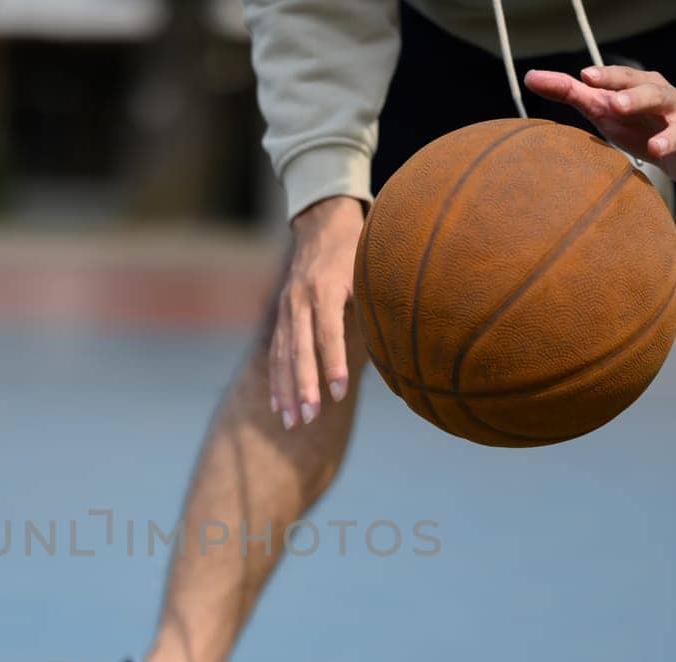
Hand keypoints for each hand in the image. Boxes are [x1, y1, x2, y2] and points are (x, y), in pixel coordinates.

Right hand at [272, 196, 363, 427]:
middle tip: (310, 417)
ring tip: (293, 423)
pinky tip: (279, 406)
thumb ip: (377, 300)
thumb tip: (400, 342)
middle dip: (304, 386)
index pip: (327, 332)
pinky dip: (276, 381)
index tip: (338, 393)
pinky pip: (275, 353)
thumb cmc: (357, 249)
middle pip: (298, 348)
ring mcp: (287, 308)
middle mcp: (300, 298)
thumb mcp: (370, 267)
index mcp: (325, 287)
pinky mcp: (281, 316)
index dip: (332, 363)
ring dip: (287, 391)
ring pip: (282, 355)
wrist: (322, 223)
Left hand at [523, 66, 675, 189]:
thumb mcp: (604, 107)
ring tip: (656, 147)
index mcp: (642, 87)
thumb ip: (570, 92)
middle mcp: (667, 102)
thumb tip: (530, 77)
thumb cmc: (637, 121)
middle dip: (636, 98)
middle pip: (654, 94)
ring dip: (670, 136)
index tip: (585, 77)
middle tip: (616, 104)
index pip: (624, 78)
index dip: (607, 77)